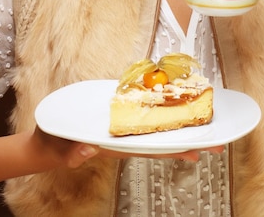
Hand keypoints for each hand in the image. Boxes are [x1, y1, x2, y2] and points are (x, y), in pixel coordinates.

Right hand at [33, 127, 223, 165]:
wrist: (45, 144)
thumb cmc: (52, 145)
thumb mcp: (60, 147)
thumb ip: (71, 150)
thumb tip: (86, 150)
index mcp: (116, 146)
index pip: (150, 149)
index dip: (174, 149)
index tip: (198, 150)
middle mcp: (124, 140)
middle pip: (162, 142)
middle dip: (189, 141)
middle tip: (218, 142)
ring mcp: (121, 131)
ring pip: (156, 132)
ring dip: (180, 130)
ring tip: (206, 130)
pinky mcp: (116, 121)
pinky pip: (143, 120)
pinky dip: (160, 117)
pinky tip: (172, 113)